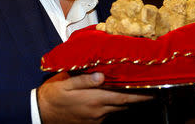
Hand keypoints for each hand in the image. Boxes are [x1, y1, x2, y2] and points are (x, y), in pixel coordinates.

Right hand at [37, 72, 152, 122]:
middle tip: (152, 91)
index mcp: (94, 99)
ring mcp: (96, 118)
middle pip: (124, 105)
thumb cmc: (53, 95)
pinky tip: (116, 97)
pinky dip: (115, 105)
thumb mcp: (66, 83)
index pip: (123, 97)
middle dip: (139, 98)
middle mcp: (98, 111)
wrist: (41, 112)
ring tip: (137, 91)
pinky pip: (108, 113)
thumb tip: (102, 75)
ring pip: (117, 109)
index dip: (140, 95)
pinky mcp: (92, 122)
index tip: (154, 91)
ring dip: (127, 101)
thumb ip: (84, 80)